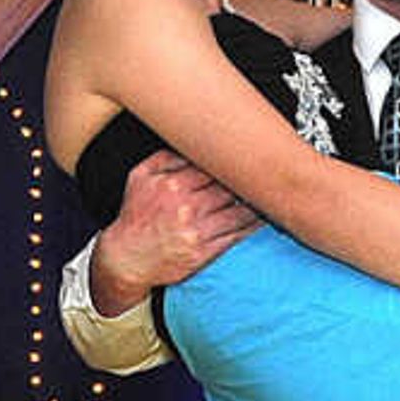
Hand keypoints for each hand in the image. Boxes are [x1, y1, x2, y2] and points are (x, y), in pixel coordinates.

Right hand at [91, 154, 257, 311]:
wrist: (126, 258)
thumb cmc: (135, 216)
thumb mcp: (140, 178)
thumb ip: (166, 157)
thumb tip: (193, 142)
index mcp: (171, 184)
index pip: (214, 167)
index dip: (235, 162)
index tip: (249, 155)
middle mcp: (185, 207)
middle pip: (230, 188)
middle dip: (249, 180)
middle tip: (270, 171)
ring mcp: (196, 231)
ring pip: (238, 211)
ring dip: (257, 203)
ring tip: (273, 193)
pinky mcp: (203, 252)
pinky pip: (236, 235)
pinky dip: (253, 225)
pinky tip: (264, 216)